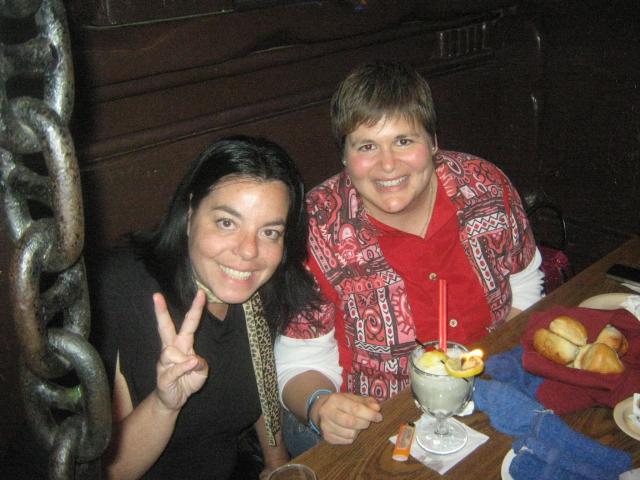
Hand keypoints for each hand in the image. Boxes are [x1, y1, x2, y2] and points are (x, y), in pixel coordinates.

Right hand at [153, 290, 208, 410]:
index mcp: (183, 344)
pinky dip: (184, 367)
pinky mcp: (162, 375)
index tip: (201, 293)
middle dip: (161, 312)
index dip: (195, 309)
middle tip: (156, 295)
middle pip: (165, 327)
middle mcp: (171, 349)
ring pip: (172, 352)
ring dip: (185, 360)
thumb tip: (193, 359)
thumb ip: (201, 363)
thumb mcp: (202, 372)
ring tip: (189, 370)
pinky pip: (174, 367)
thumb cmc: (187, 381)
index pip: (189, 323)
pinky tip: (190, 366)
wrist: (173, 400)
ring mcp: (164, 362)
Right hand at [313, 392, 381, 443]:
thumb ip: (366, 402)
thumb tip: (377, 408)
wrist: (322, 410)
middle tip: (368, 421)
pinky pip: (346, 441)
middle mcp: (327, 412)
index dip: (369, 414)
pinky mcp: (327, 437)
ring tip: (357, 425)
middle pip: (351, 422)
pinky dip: (352, 437)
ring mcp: (325, 426)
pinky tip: (350, 430)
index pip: (355, 408)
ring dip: (358, 430)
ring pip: (350, 434)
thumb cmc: (341, 403)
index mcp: (335, 399)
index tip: (379, 417)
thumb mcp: (352, 398)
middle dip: (364, 423)